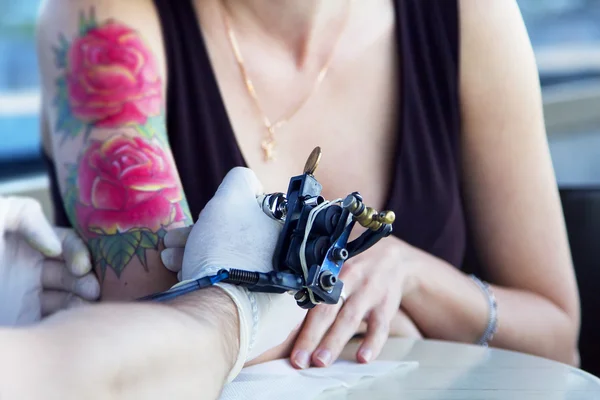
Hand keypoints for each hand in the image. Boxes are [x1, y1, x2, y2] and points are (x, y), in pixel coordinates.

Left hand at [0, 196, 99, 325]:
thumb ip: (25, 214)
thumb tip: (55, 246)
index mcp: (21, 241)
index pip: (64, 242)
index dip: (77, 251)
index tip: (79, 266)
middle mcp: (27, 268)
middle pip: (71, 269)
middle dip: (85, 276)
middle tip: (91, 289)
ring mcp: (26, 297)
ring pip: (68, 295)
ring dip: (82, 297)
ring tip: (86, 303)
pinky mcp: (23, 320)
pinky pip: (54, 318)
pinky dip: (69, 317)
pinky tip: (73, 318)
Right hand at [162, 168, 305, 377]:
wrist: (214, 318)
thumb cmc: (228, 253)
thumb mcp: (234, 198)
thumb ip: (242, 181)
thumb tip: (247, 182)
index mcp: (294, 248)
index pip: (255, 222)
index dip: (224, 215)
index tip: (203, 217)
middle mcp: (290, 277)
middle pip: (240, 246)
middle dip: (202, 236)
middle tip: (173, 241)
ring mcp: (272, 306)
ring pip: (229, 269)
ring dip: (194, 257)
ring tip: (169, 259)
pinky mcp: (251, 328)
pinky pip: (227, 295)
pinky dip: (204, 282)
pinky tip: (182, 277)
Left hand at [290, 236, 420, 368]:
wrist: (393, 256)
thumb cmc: (355, 264)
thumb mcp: (336, 265)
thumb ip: (317, 286)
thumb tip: (288, 316)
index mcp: (331, 271)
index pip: (311, 297)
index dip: (298, 320)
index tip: (286, 341)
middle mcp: (349, 279)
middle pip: (327, 310)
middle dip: (312, 336)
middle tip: (299, 360)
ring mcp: (369, 292)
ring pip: (350, 319)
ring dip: (334, 342)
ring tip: (321, 362)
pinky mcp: (387, 304)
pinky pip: (381, 326)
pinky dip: (373, 343)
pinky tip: (363, 358)